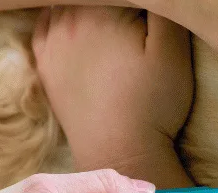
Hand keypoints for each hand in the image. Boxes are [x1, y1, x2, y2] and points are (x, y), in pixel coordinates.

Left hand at [32, 6, 192, 177]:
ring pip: (65, 5)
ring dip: (85, 8)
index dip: (138, 5)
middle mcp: (68, 18)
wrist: (122, 152)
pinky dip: (57, 17)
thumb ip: (162, 7)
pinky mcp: (44, 63)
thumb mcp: (173, 49)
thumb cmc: (153, 103)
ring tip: (108, 25)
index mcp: (101, 8)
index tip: (148, 23)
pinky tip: (75, 25)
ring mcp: (51, 41)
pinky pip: (44, 24)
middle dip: (114, 5)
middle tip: (131, 30)